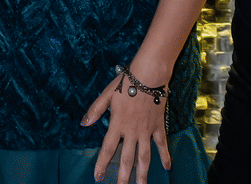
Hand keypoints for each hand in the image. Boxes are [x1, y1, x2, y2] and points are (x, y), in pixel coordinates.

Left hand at [80, 68, 170, 183]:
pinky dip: (165, 156)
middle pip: (127, 159)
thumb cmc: (126, 83)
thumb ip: (95, 110)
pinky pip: (162, 145)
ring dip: (142, 173)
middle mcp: (132, 131)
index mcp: (117, 124)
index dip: (102, 164)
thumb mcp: (107, 95)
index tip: (98, 177)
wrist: (149, 75)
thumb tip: (83, 124)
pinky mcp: (158, 127)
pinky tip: (167, 168)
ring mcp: (146, 131)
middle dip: (123, 176)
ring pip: (145, 157)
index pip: (108, 149)